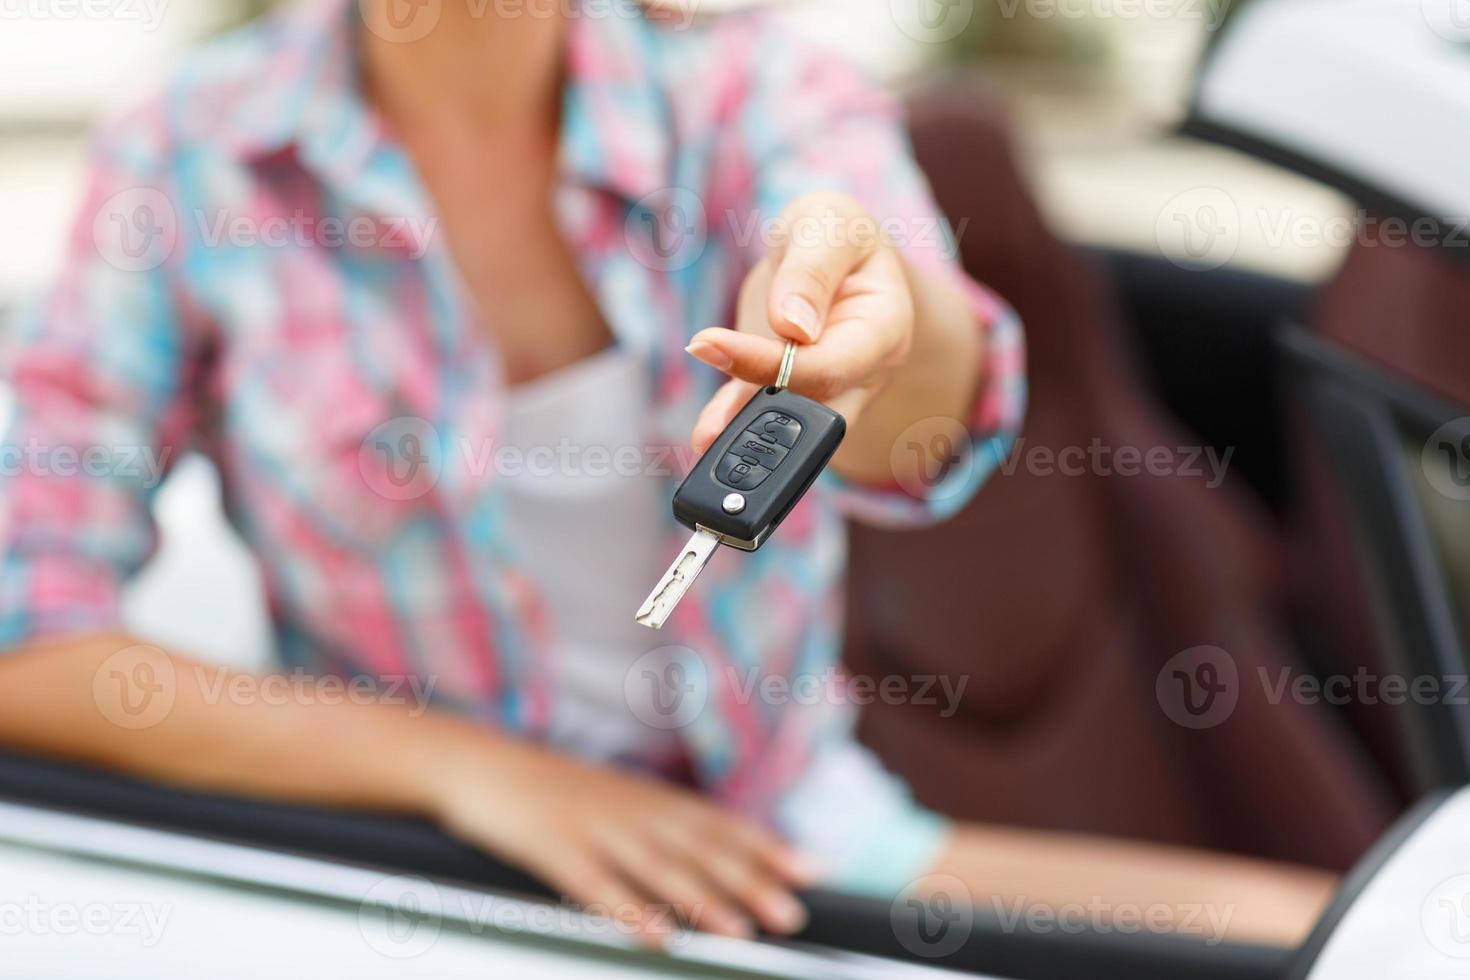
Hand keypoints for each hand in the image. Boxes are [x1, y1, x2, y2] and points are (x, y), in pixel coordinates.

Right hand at [429, 735, 814, 943]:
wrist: (482, 766)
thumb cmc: (555, 792)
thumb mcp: (618, 801)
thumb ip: (665, 828)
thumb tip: (721, 858)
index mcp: (649, 800)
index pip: (720, 824)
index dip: (767, 847)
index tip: (812, 868)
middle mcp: (631, 812)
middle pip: (699, 849)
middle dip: (749, 881)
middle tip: (792, 911)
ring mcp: (593, 831)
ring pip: (656, 868)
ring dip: (702, 900)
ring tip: (740, 930)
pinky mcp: (553, 852)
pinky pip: (595, 886)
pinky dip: (627, 909)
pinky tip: (655, 934)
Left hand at [687, 191, 914, 453]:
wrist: (828, 249)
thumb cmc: (836, 233)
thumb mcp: (829, 226)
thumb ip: (812, 271)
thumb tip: (791, 326)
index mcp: (884, 329)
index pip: (831, 363)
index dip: (775, 364)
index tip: (713, 344)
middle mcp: (860, 370)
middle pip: (814, 405)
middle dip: (766, 416)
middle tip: (711, 420)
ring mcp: (824, 386)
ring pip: (787, 419)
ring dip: (744, 431)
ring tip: (704, 438)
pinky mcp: (784, 386)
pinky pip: (758, 409)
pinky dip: (730, 420)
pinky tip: (705, 435)